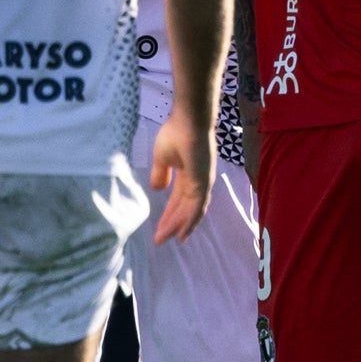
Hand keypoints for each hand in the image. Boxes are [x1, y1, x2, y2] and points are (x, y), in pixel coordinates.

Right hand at [147, 112, 212, 244]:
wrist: (188, 122)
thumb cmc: (175, 134)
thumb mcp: (162, 158)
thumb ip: (161, 174)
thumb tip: (157, 189)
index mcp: (188, 174)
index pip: (178, 200)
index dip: (169, 214)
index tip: (159, 227)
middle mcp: (198, 182)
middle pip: (184, 208)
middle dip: (172, 223)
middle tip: (160, 239)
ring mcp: (202, 183)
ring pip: (190, 211)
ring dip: (178, 226)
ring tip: (166, 239)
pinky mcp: (203, 183)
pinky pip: (196, 207)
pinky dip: (189, 221)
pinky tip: (182, 233)